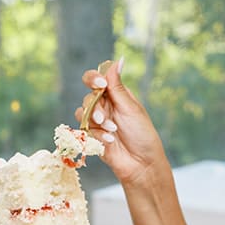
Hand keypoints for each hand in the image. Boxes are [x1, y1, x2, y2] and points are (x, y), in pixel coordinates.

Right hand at [76, 59, 166, 186]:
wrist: (142, 164)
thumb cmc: (142, 135)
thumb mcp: (131, 108)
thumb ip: (118, 86)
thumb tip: (118, 60)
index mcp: (116, 95)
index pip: (97, 79)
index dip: (93, 78)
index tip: (99, 84)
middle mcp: (105, 106)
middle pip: (87, 97)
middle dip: (95, 107)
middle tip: (104, 119)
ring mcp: (97, 122)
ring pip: (82, 113)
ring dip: (95, 121)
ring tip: (112, 131)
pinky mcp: (91, 137)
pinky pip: (84, 131)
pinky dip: (96, 135)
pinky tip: (110, 141)